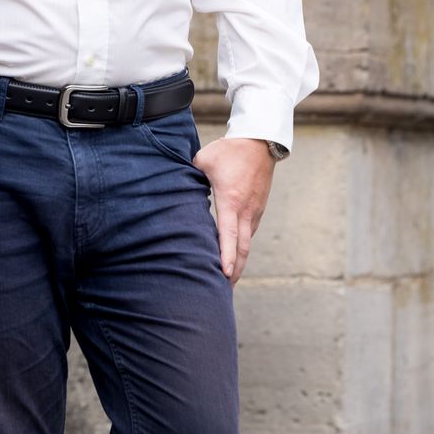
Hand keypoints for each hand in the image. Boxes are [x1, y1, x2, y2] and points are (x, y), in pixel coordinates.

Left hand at [192, 136, 275, 283]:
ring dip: (238, 263)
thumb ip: (188, 178)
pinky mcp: (258, 209)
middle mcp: (246, 211)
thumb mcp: (203, 161)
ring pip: (247, 244)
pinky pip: (249, 234)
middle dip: (233, 272)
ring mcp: (255, 211)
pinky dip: (242, 249)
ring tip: (227, 281)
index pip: (228, 234)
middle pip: (242, 249)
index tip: (223, 275)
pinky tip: (234, 258)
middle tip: (224, 292)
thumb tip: (174, 192)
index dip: (225, 256)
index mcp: (231, 200)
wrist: (260, 140)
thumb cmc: (229, 150)